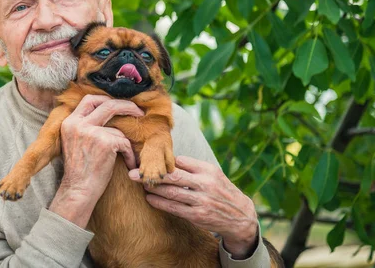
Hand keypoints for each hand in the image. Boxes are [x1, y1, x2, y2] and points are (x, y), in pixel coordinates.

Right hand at [49, 95, 142, 226]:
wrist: (78, 191)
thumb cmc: (80, 170)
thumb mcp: (76, 141)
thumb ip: (85, 125)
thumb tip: (106, 110)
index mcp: (69, 122)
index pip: (89, 99)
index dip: (106, 99)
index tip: (118, 104)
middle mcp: (78, 124)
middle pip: (107, 104)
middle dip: (127, 105)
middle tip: (139, 112)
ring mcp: (91, 132)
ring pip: (118, 129)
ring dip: (126, 143)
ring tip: (127, 156)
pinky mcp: (104, 142)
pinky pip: (125, 143)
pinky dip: (129, 154)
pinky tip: (129, 165)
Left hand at [129, 155, 258, 258]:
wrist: (240, 216)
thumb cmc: (221, 190)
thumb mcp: (213, 173)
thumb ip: (193, 167)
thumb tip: (169, 159)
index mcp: (208, 170)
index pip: (181, 161)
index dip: (163, 161)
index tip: (147, 159)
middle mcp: (205, 184)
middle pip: (174, 176)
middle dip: (152, 173)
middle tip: (133, 172)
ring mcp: (201, 201)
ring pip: (172, 192)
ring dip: (153, 188)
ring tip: (140, 183)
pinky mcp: (197, 215)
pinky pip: (174, 208)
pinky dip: (160, 202)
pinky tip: (150, 198)